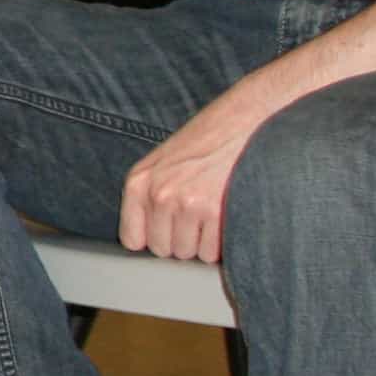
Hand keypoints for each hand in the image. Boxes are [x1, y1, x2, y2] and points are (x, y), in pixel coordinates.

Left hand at [117, 92, 261, 263]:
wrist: (243, 121)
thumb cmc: (204, 143)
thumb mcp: (162, 163)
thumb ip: (149, 197)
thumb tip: (148, 241)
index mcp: (139, 182)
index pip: (132, 239)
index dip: (153, 239)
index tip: (167, 232)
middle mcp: (159, 194)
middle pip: (163, 250)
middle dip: (181, 241)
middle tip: (196, 219)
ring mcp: (187, 204)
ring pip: (189, 254)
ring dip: (202, 244)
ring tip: (212, 215)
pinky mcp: (216, 212)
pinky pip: (213, 253)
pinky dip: (222, 244)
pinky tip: (226, 218)